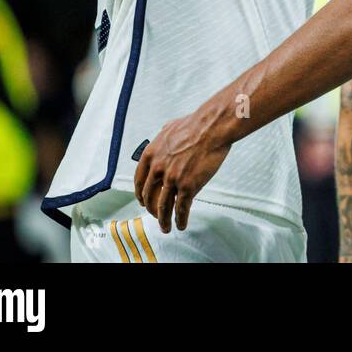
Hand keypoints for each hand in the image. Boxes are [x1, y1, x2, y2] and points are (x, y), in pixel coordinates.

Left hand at [133, 115, 231, 232]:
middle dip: (151, 209)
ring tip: (166, 228)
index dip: (140, 194)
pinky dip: (180, 219)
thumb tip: (162, 140)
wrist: (212, 128)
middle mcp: (157, 169)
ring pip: (163, 207)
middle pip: (149, 196)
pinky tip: (181, 225)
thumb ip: (162, 139)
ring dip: (163, 220)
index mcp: (150, 155)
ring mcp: (172, 179)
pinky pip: (181, 208)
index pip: (139, 181)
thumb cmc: (195, 124)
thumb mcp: (169, 128)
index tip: (143, 201)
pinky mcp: (187, 187)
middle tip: (155, 216)